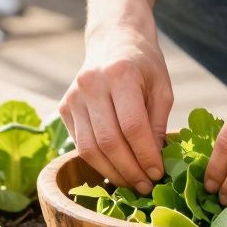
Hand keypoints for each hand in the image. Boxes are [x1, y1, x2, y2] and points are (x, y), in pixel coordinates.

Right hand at [60, 23, 172, 192]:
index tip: (158, 174)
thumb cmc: (143, 65)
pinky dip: (98, 162)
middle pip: (108, 141)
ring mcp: (73, 96)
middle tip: (146, 187)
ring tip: (131, 184)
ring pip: (89, 148)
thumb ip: (158, 124)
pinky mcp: (64, 107)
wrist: (113, 40)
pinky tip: (115, 169)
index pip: (132, 126)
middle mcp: (91, 84)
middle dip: (129, 170)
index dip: (145, 155)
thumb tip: (154, 163)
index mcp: (120, 75)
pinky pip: (79, 144)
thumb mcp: (162, 88)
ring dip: (112, 172)